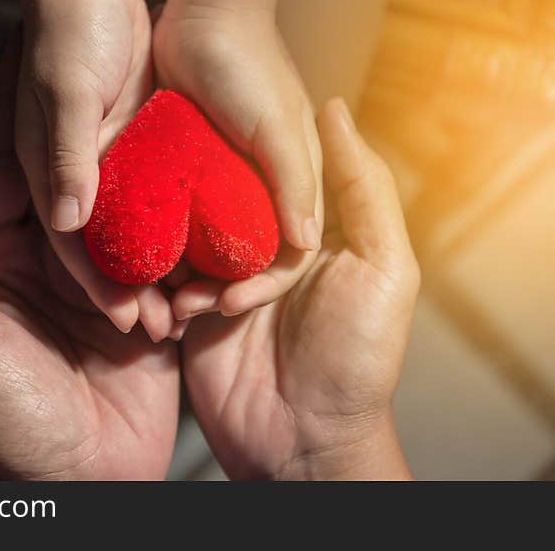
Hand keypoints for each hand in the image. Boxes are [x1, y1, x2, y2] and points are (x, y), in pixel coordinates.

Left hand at [0, 40, 179, 478]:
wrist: (82, 486)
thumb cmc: (4, 421)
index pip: (11, 174)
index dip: (24, 118)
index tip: (42, 56)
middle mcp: (51, 260)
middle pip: (77, 183)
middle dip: (99, 134)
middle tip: (125, 68)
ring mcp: (104, 279)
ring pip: (128, 210)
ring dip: (149, 177)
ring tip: (175, 115)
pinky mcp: (150, 305)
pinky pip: (165, 255)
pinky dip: (183, 230)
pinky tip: (204, 183)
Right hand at [16, 0, 185, 339]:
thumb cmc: (68, 30)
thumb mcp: (65, 90)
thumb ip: (65, 154)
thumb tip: (71, 219)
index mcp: (47, 168)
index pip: (73, 243)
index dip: (99, 285)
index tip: (131, 320)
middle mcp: (76, 173)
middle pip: (106, 243)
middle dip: (134, 286)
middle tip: (168, 324)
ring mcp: (108, 160)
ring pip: (136, 225)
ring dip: (162, 260)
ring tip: (194, 297)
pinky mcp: (137, 143)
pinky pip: (159, 191)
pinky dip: (178, 220)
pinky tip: (206, 245)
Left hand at [153, 5, 323, 319]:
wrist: (201, 14)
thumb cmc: (250, 68)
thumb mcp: (278, 126)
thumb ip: (295, 181)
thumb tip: (306, 243)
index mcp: (292, 182)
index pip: (285, 253)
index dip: (261, 285)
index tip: (226, 304)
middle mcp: (258, 186)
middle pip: (241, 256)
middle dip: (215, 288)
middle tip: (179, 311)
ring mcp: (220, 178)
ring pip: (205, 242)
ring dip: (184, 272)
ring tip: (156, 297)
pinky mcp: (186, 167)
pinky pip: (176, 214)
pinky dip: (163, 238)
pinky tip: (140, 260)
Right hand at [180, 99, 419, 479]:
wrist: (304, 444)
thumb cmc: (356, 359)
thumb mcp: (383, 268)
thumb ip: (363, 190)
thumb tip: (332, 110)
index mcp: (319, 230)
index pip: (285, 166)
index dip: (260, 143)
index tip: (228, 111)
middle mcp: (272, 247)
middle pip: (231, 195)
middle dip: (212, 196)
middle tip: (188, 179)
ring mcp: (230, 279)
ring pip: (194, 234)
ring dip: (189, 248)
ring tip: (193, 267)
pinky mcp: (196, 312)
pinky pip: (172, 281)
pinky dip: (170, 288)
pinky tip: (177, 302)